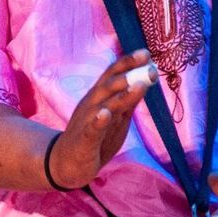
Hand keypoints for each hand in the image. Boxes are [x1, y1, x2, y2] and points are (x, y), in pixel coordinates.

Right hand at [46, 50, 155, 189]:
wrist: (66, 163)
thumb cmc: (93, 138)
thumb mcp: (114, 117)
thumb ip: (128, 100)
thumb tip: (147, 80)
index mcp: (98, 97)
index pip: (112, 75)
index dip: (128, 63)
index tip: (146, 53)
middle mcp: (91, 105)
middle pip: (109, 85)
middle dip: (129, 75)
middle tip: (151, 68)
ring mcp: (86, 121)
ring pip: (104, 104)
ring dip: (120, 95)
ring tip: (137, 85)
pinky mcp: (84, 141)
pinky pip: (91, 129)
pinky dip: (98, 121)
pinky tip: (104, 113)